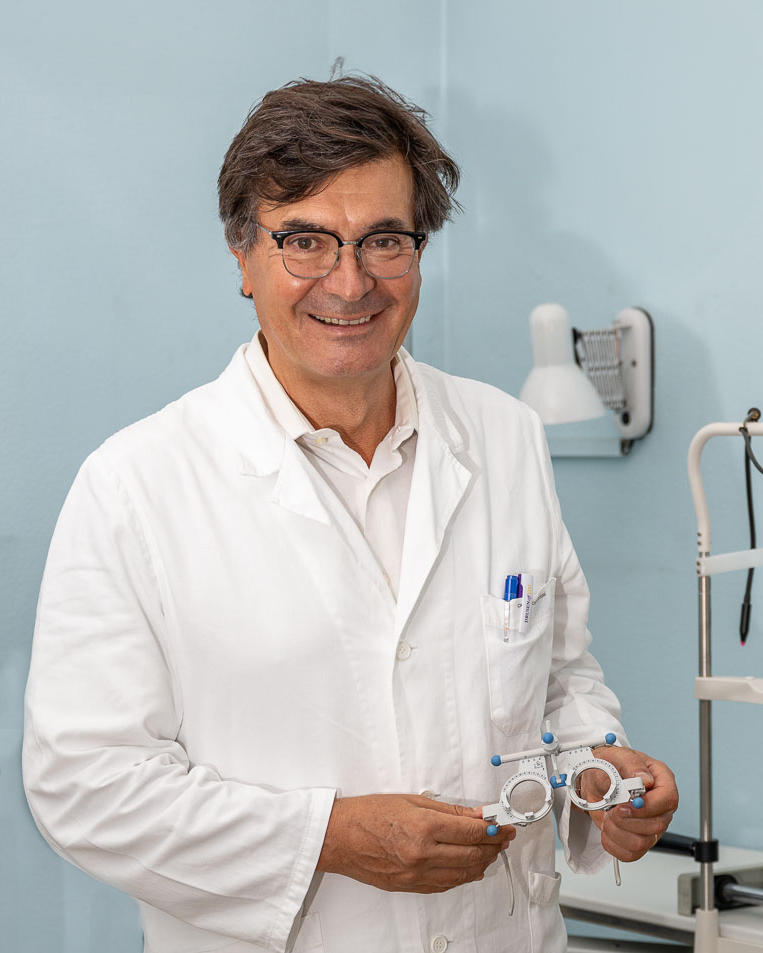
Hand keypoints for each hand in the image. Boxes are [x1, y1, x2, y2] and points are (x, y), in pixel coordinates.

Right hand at [316, 793, 514, 892]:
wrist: (339, 837)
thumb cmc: (369, 814)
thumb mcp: (411, 801)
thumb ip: (448, 811)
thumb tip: (476, 816)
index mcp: (424, 827)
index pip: (472, 832)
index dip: (495, 829)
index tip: (505, 824)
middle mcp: (423, 854)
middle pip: (473, 854)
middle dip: (494, 845)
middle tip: (503, 836)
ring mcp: (417, 874)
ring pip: (464, 873)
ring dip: (483, 862)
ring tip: (492, 851)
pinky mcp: (411, 887)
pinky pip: (447, 885)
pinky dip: (464, 876)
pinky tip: (471, 867)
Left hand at [581, 746, 677, 862]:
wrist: (594, 780)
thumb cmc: (608, 766)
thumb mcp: (616, 756)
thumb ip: (630, 764)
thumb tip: (644, 779)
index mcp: (661, 781)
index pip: (668, 799)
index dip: (647, 806)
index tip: (624, 805)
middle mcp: (660, 805)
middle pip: (657, 826)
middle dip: (627, 820)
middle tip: (611, 808)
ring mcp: (651, 825)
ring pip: (642, 843)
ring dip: (617, 831)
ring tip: (608, 815)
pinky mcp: (639, 840)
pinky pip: (630, 854)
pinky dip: (613, 843)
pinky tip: (608, 828)